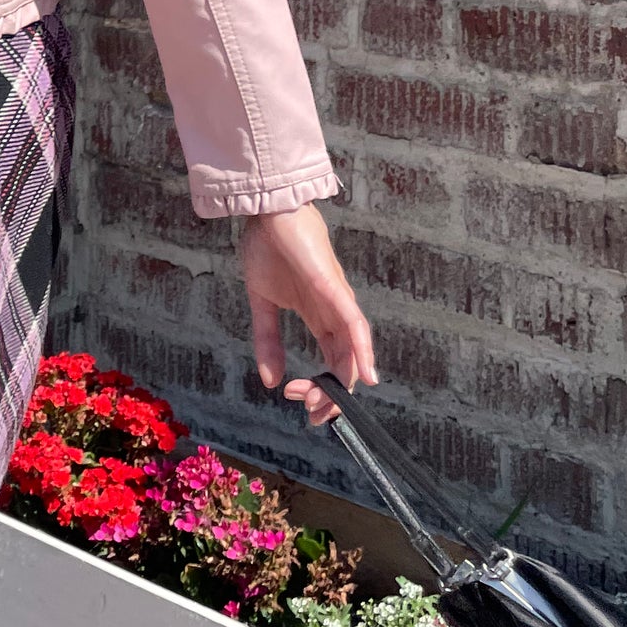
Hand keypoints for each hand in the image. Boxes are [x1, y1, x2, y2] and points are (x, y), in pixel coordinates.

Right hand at [239, 203, 376, 424]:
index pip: (331, 363)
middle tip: (310, 414)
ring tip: (322, 406)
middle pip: (345, 366)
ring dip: (339, 385)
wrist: (267, 211)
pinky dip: (362, 351)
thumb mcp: (261, 303)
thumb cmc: (267, 247)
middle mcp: (335, 315)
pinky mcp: (334, 290)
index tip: (300, 405)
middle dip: (330, 397)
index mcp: (320, 318)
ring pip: (351, 354)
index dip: (322, 391)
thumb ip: (267, 340)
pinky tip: (365, 375)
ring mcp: (337, 303)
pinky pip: (355, 325)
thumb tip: (270, 381)